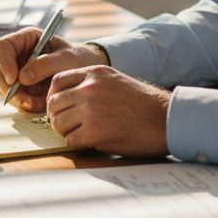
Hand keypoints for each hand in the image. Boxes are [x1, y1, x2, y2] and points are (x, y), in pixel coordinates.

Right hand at [0, 27, 107, 111]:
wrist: (84, 73)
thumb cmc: (78, 59)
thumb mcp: (67, 58)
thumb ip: (45, 65)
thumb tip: (22, 77)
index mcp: (26, 39)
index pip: (2, 46)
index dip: (4, 62)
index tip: (15, 80)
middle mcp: (17, 53)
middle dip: (8, 86)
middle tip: (24, 100)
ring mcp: (16, 70)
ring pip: (1, 86)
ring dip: (16, 98)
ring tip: (38, 102)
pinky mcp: (20, 86)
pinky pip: (11, 97)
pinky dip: (22, 104)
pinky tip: (39, 104)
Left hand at [45, 65, 170, 157]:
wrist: (164, 119)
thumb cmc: (142, 103)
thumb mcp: (114, 80)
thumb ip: (91, 83)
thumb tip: (67, 96)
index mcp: (94, 73)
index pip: (57, 81)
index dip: (55, 96)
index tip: (60, 107)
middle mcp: (89, 89)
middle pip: (53, 103)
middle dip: (57, 116)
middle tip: (68, 124)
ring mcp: (90, 110)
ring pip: (58, 123)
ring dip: (66, 131)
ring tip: (81, 133)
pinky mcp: (94, 132)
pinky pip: (70, 140)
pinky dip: (77, 144)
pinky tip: (90, 142)